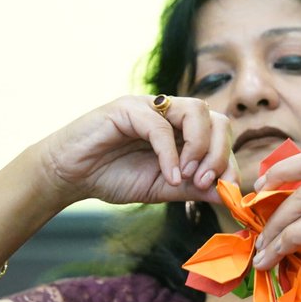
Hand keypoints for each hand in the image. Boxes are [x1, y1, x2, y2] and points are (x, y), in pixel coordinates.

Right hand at [35, 95, 236, 205]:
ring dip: (199, 147)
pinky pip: (159, 126)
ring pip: (195, 111)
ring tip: (187, 177)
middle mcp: (170, 113)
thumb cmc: (113, 177)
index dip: (230, 161)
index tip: (227, 190)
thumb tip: (231, 194)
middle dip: (220, 153)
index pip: (221, 134)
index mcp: (182, 129)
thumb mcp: (163, 188)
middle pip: (215, 118)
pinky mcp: (127, 108)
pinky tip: (169, 177)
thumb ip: (195, 188)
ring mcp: (149, 106)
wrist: (69, 176)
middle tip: (205, 182)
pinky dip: (169, 154)